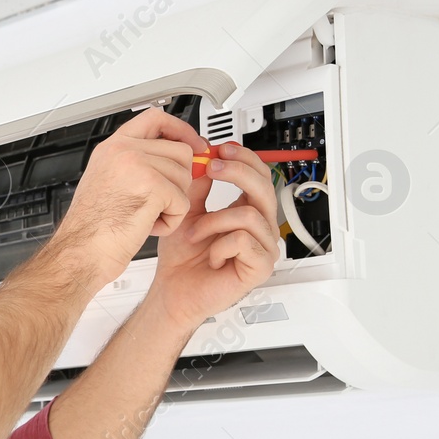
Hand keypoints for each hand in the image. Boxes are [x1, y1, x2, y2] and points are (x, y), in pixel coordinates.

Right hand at [52, 108, 209, 285]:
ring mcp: (137, 165)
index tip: (193, 144)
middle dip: (178, 181)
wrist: (80, 253)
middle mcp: (124, 151)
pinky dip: (170, 222)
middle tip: (158, 202)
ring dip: (173, 204)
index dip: (180, 130)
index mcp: (112, 147)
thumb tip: (180, 159)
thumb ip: (139, 164)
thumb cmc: (92, 230)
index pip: (155, 119)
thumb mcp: (109, 183)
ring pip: (185, 178)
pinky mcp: (152, 186)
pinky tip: (148, 226)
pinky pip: (183, 201)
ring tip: (145, 217)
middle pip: (180, 151)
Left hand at [144, 140, 281, 331]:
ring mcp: (264, 247)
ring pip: (248, 215)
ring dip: (214, 221)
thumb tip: (202, 155)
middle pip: (265, 187)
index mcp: (248, 211)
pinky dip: (219, 246)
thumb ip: (198, 186)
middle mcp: (261, 227)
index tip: (220, 148)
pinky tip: (211, 256)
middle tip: (211, 167)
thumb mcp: (187, 211)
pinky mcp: (261, 267)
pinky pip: (244, 241)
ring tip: (195, 234)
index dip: (244, 158)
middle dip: (237, 172)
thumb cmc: (181, 257)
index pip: (260, 175)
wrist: (173, 290)